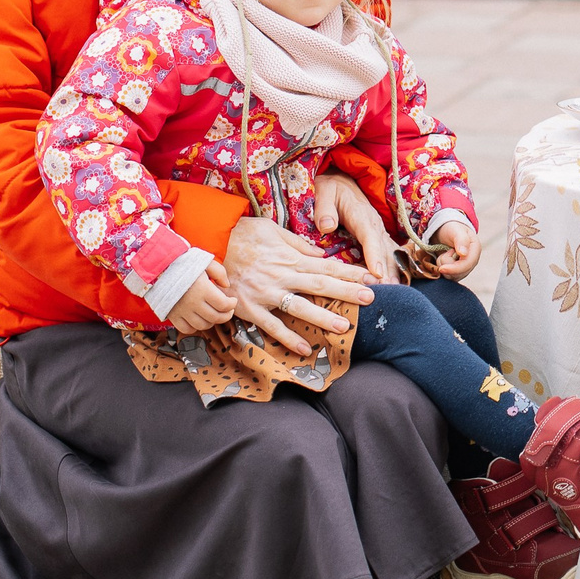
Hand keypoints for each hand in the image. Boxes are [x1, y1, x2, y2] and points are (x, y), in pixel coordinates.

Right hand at [166, 259, 236, 334]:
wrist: (160, 268)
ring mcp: (182, 311)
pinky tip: (199, 319)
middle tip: (228, 310)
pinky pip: (187, 329)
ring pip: (203, 326)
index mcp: (203, 289)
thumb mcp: (205, 262)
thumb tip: (227, 286)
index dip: (232, 305)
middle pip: (215, 317)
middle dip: (226, 315)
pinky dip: (195, 327)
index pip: (224, 305)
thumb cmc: (184, 263)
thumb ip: (220, 272)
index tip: (233, 301)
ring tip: (214, 314)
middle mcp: (193, 303)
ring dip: (212, 322)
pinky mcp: (173, 316)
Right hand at [222, 215, 375, 355]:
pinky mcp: (250, 308)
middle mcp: (282, 276)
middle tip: (371, 299)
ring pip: (299, 308)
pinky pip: (271, 326)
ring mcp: (267, 294)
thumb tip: (318, 252)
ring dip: (323, 317)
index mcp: (290, 257)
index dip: (350, 272)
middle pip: (320, 285)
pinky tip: (304, 348)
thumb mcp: (271, 229)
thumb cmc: (240, 234)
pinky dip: (287, 338)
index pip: (327, 265)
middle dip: (347, 292)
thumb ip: (296, 243)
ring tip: (344, 327)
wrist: (208, 245)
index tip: (371, 277)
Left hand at [315, 172, 397, 283]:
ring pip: (389, 253)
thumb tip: (327, 226)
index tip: (377, 273)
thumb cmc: (332, 187)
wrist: (343, 179)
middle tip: (388, 291)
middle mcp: (374, 225)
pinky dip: (394, 267)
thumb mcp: (324, 192)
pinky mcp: (378, 236)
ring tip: (394, 290)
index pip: (370, 237)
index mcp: (361, 216)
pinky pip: (389, 252)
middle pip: (383, 250)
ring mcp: (378, 231)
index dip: (374, 256)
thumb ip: (324, 209)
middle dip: (387, 271)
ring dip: (393, 271)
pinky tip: (395, 282)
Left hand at [419, 219, 480, 281]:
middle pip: (459, 273)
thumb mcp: (456, 230)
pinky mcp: (456, 272)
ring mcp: (464, 268)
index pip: (467, 265)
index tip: (441, 268)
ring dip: (443, 266)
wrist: (444, 231)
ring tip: (444, 254)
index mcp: (475, 250)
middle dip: (447, 264)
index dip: (454, 269)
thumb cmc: (451, 228)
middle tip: (445, 251)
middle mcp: (471, 261)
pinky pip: (448, 277)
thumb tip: (464, 253)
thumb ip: (461, 240)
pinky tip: (442, 260)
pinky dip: (442, 270)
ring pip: (452, 277)